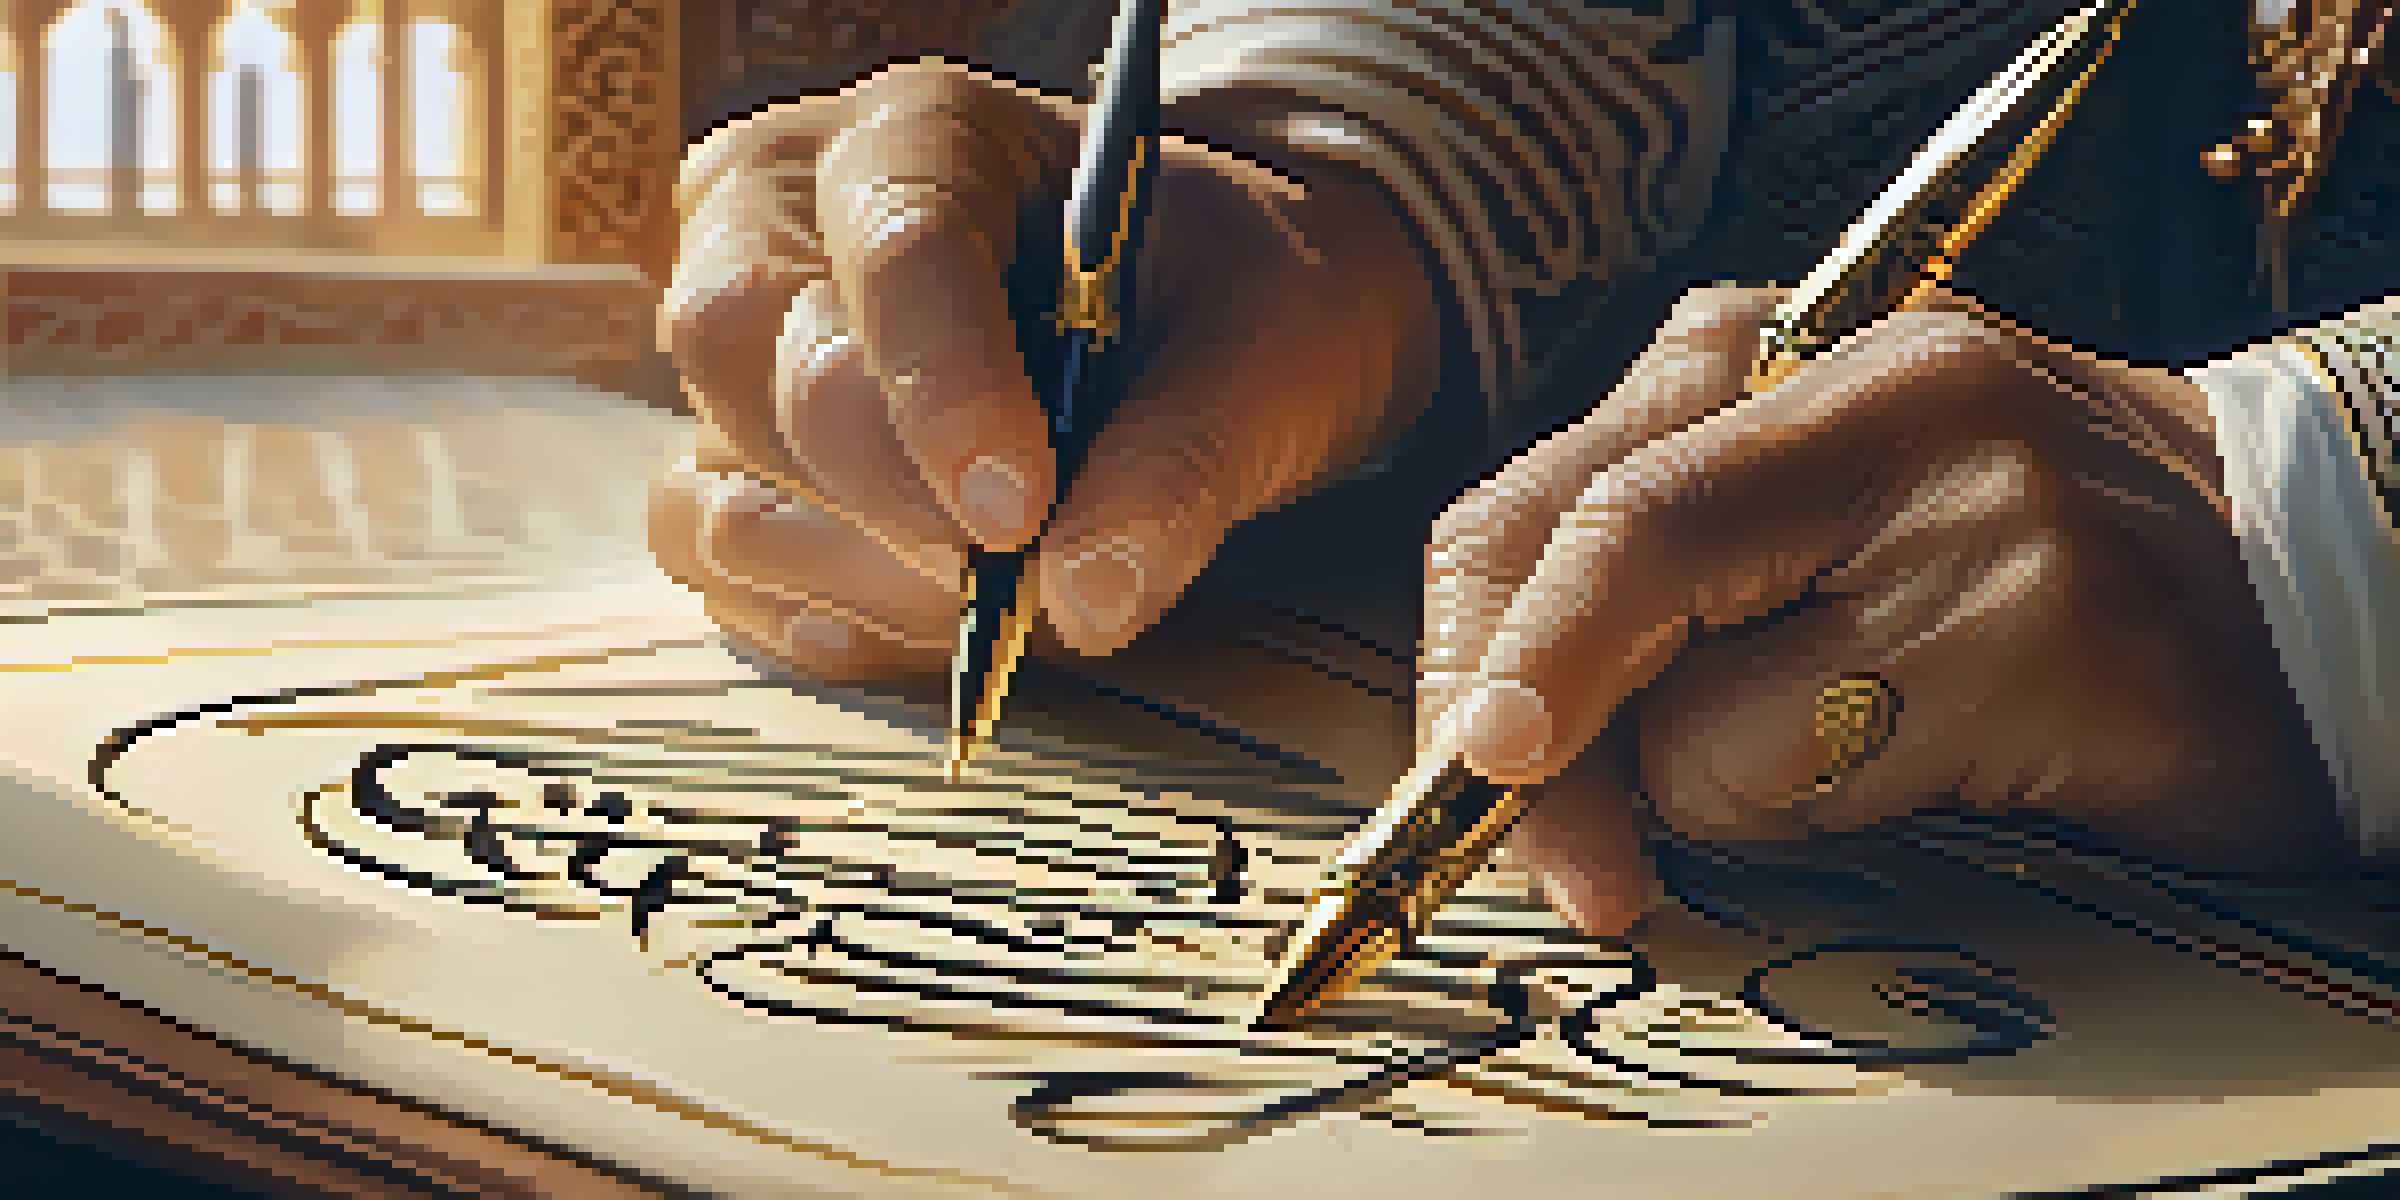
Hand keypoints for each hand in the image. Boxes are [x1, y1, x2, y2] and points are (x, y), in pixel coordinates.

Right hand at [651, 61, 1438, 680]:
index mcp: (924, 135)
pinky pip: (716, 562)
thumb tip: (1087, 597)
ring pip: (719, 476)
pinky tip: (925, 623)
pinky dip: (816, 614)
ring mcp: (741, 349)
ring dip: (859, 573)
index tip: (1016, 510)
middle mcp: (786, 218)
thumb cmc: (1227, 306)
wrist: (1210, 331)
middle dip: (880, 486)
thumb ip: (1183, 462)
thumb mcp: (1261, 351)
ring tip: (996, 601)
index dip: (942, 387)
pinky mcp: (731, 464)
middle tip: (1008, 572)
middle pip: (746, 346)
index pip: (891, 248)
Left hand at [1424, 285, 2344, 938]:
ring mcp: (1964, 504)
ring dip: (1742, 791)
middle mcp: (1868, 393)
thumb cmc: (2015, 578)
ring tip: (1885, 732)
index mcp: (1784, 351)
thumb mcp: (1814, 534)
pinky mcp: (2037, 631)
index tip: (1459, 776)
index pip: (1542, 504)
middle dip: (1547, 758)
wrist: (2305, 584)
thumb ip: (1655, 594)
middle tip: (1572, 870)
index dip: (1470, 658)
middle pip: (1590, 574)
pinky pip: (1816, 778)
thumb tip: (1492, 741)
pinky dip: (1837, 810)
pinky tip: (1956, 754)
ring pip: (1699, 721)